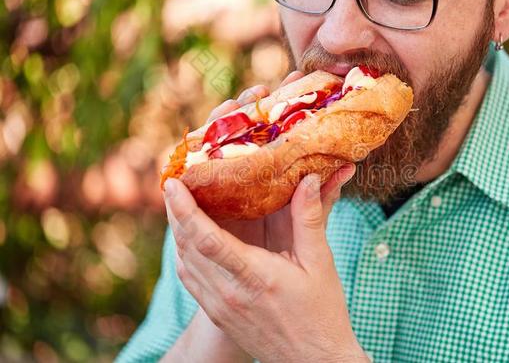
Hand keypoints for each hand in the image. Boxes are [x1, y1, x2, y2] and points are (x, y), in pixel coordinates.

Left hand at [162, 71, 364, 361]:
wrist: (313, 362)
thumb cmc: (321, 314)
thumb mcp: (320, 264)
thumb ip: (310, 220)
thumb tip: (306, 180)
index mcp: (256, 277)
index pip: (208, 240)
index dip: (185, 210)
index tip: (172, 185)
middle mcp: (229, 294)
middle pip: (187, 248)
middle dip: (174, 214)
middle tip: (170, 185)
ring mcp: (220, 307)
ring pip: (185, 264)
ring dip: (177, 233)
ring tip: (176, 206)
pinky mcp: (219, 316)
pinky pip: (191, 280)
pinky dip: (184, 255)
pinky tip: (188, 241)